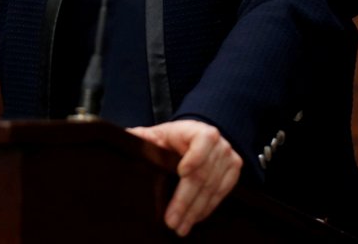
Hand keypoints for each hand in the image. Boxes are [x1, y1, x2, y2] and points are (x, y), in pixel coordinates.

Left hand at [127, 120, 241, 236]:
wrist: (196, 136)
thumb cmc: (174, 137)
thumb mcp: (158, 133)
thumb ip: (141, 136)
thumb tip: (123, 138)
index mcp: (198, 130)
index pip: (201, 142)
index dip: (194, 158)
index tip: (182, 172)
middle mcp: (218, 144)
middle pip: (203, 174)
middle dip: (186, 200)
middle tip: (172, 220)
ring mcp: (228, 157)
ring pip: (212, 188)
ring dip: (195, 210)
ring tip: (181, 226)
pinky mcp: (233, 171)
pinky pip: (221, 193)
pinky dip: (207, 208)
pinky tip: (195, 218)